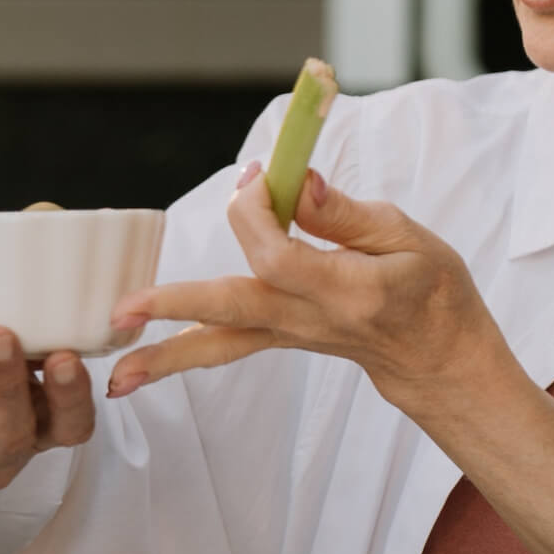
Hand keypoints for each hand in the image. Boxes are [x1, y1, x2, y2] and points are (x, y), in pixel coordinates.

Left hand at [104, 164, 505, 411]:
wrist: (439, 359)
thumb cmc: (433, 292)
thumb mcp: (410, 238)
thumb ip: (346, 213)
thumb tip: (300, 181)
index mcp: (347, 292)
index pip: (278, 255)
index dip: (256, 211)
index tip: (256, 176)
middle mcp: (310, 321)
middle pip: (232, 310)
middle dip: (174, 306)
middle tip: (123, 311)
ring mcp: (288, 336)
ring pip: (219, 344)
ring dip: (164, 358)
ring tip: (115, 377)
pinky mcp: (276, 338)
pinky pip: (224, 347)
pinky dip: (180, 354)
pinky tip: (133, 371)